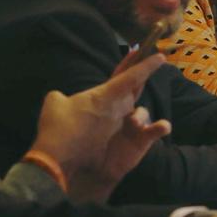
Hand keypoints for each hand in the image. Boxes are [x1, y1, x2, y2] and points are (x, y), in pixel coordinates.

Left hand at [34, 53, 171, 201]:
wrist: (69, 167)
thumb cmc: (63, 136)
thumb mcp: (55, 107)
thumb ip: (58, 97)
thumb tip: (57, 94)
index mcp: (102, 99)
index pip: (120, 77)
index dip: (131, 63)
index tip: (140, 49)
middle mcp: (117, 111)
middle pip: (135, 88)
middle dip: (144, 75)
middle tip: (156, 59)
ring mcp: (128, 127)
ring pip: (144, 111)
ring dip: (140, 114)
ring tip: (132, 122)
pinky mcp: (138, 144)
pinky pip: (154, 130)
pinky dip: (160, 126)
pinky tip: (161, 126)